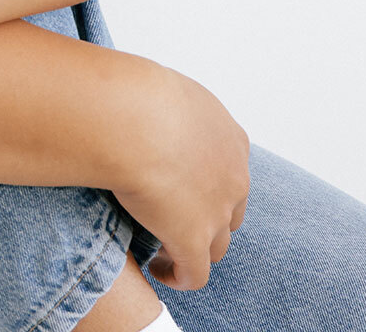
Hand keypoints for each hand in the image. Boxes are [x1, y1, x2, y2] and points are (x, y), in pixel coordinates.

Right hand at [111, 59, 249, 290]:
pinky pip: (194, 273)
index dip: (206, 183)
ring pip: (217, 245)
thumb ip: (158, 105)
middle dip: (206, 217)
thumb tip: (131, 102)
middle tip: (171, 217)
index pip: (228, 171)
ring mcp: (217, 211)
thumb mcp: (159, 89)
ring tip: (163, 249)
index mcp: (229, 138)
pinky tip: (157, 268)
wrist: (134, 118)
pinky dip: (178, 275)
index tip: (177, 185)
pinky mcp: (194, 240)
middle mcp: (233, 176)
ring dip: (194, 249)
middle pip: (230, 210)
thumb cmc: (135, 95)